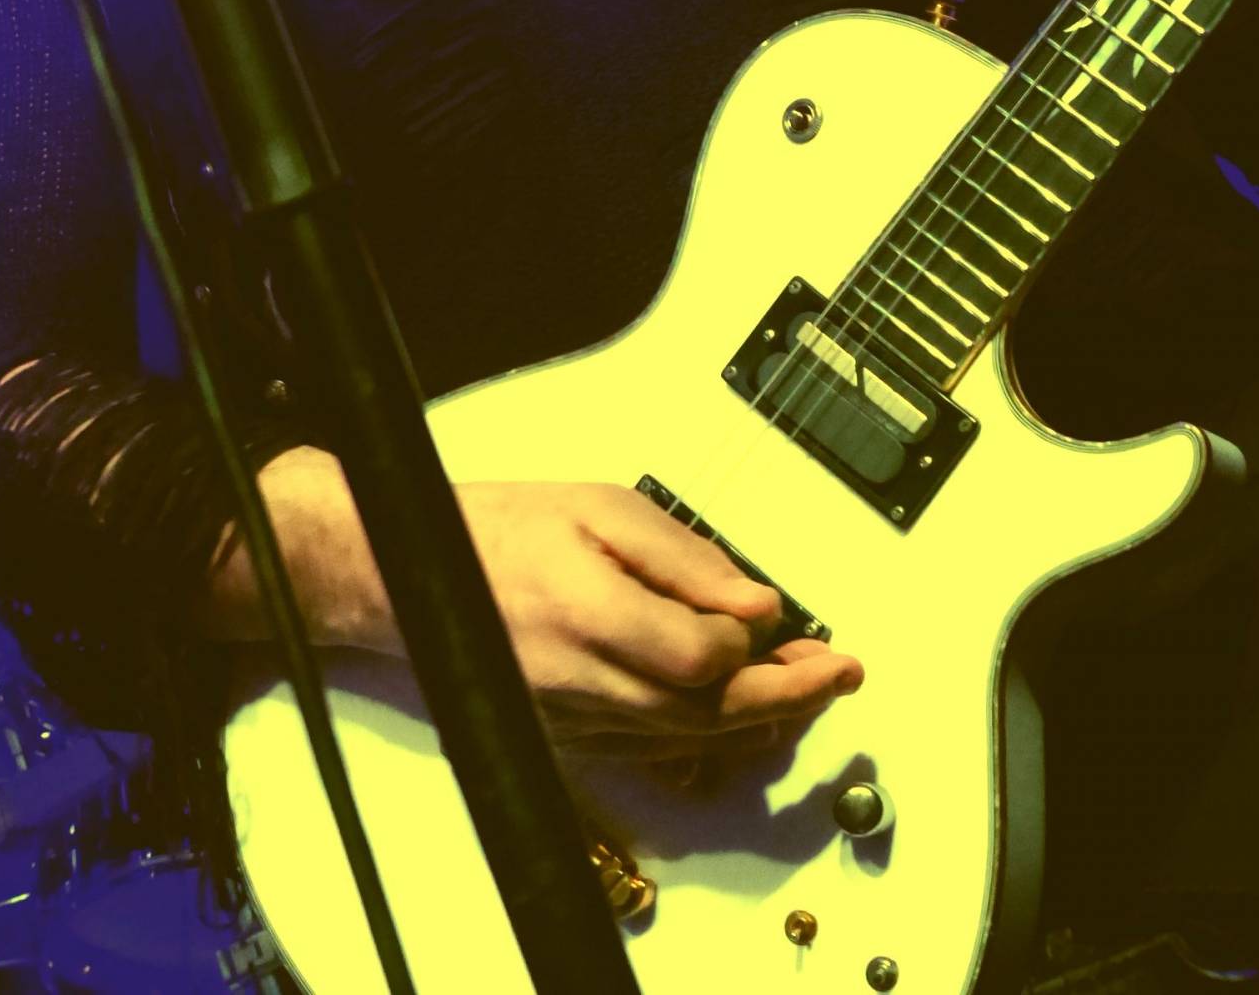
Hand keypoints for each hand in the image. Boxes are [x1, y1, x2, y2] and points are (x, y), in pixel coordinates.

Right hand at [456, 482, 863, 760]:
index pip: (698, 658)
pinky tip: (746, 715)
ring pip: (686, 740)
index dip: (749, 644)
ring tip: (811, 689)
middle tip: (842, 674)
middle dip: (787, 698)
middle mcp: (581, 682)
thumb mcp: (602, 509)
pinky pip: (654, 749)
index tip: (782, 616)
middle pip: (705, 714)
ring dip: (758, 721)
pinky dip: (709, 736)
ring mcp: (573, 720)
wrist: (416, 576)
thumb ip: (684, 557)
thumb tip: (756, 607)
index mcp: (589, 613)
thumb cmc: (508, 529)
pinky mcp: (569, 736)